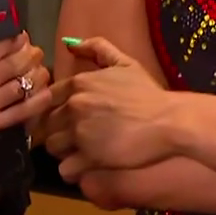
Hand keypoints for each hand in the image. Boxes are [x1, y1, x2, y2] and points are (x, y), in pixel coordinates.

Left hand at [42, 37, 179, 179]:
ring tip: (83, 153)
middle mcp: (74, 106)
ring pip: (52, 147)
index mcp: (78, 83)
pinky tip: (87, 166)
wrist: (169, 121)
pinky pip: (65, 169)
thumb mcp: (126, 63)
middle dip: (59, 132)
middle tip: (78, 138)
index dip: (55, 111)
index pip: (47, 99)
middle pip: (46, 124)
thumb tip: (70, 44)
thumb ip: (97, 48)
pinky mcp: (88, 157)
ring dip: (64, 151)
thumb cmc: (149, 94)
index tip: (68, 119)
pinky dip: (74, 170)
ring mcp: (79, 132)